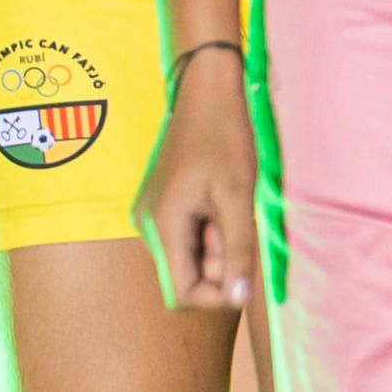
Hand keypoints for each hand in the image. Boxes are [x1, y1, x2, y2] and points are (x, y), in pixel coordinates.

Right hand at [138, 48, 262, 312]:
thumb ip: (237, 250)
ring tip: (229, 207)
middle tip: (238, 223)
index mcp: (163, 226)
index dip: (217, 292)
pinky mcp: (159, 204)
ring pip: (186, 256)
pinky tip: (218, 200)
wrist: (205, 92)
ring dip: (214, 245)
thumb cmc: (225, 139)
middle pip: (185, 276)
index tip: (242, 263)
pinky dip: (206, 229)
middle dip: (218, 263)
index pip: (182, 294)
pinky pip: (183, 235)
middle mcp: (148, 226)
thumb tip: (239, 299)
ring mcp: (151, 214)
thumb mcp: (238, 197)